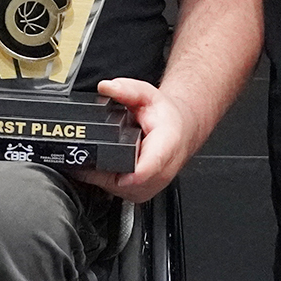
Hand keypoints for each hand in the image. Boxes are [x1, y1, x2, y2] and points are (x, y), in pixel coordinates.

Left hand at [72, 77, 199, 202]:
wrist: (181, 130)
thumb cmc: (166, 117)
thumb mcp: (148, 95)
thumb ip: (127, 90)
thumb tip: (107, 87)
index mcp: (166, 146)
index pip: (149, 168)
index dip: (132, 175)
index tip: (119, 176)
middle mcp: (161, 171)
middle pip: (125, 182)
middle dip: (104, 168)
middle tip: (99, 148)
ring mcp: (152, 185)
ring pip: (118, 190)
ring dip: (105, 175)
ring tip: (110, 154)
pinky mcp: (142, 193)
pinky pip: (118, 192)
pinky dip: (110, 180)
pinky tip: (113, 164)